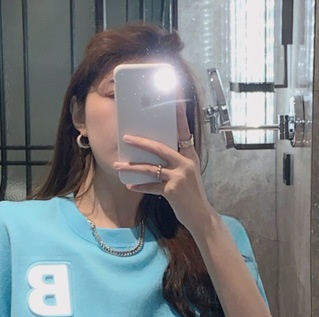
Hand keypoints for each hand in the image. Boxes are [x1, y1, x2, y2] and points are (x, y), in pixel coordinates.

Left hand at [113, 87, 215, 235]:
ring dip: (132, 166)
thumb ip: (177, 161)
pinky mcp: (172, 191)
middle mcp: (185, 163)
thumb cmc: (192, 194)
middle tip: (126, 137)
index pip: (184, 131)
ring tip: (118, 164)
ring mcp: (179, 177)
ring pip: (151, 168)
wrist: (200, 215)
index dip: (179, 115)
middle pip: (159, 148)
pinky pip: (151, 186)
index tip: (174, 99)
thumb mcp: (188, 173)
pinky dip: (139, 186)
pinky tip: (129, 185)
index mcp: (190, 156)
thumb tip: (157, 151)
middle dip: (141, 142)